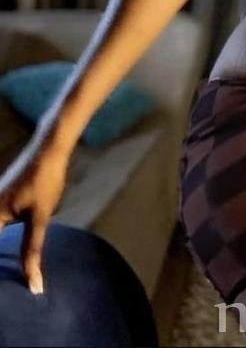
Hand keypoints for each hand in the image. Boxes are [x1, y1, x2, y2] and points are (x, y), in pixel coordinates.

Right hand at [0, 139, 69, 293]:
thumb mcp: (39, 218)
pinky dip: (3, 232)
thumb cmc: (45, 181)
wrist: (50, 147)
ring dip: (4, 244)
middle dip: (4, 255)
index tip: (6, 289)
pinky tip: (10, 242)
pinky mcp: (4, 195)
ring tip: (9, 265)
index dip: (2, 267)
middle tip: (11, 278)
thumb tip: (33, 285)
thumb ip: (32, 251)